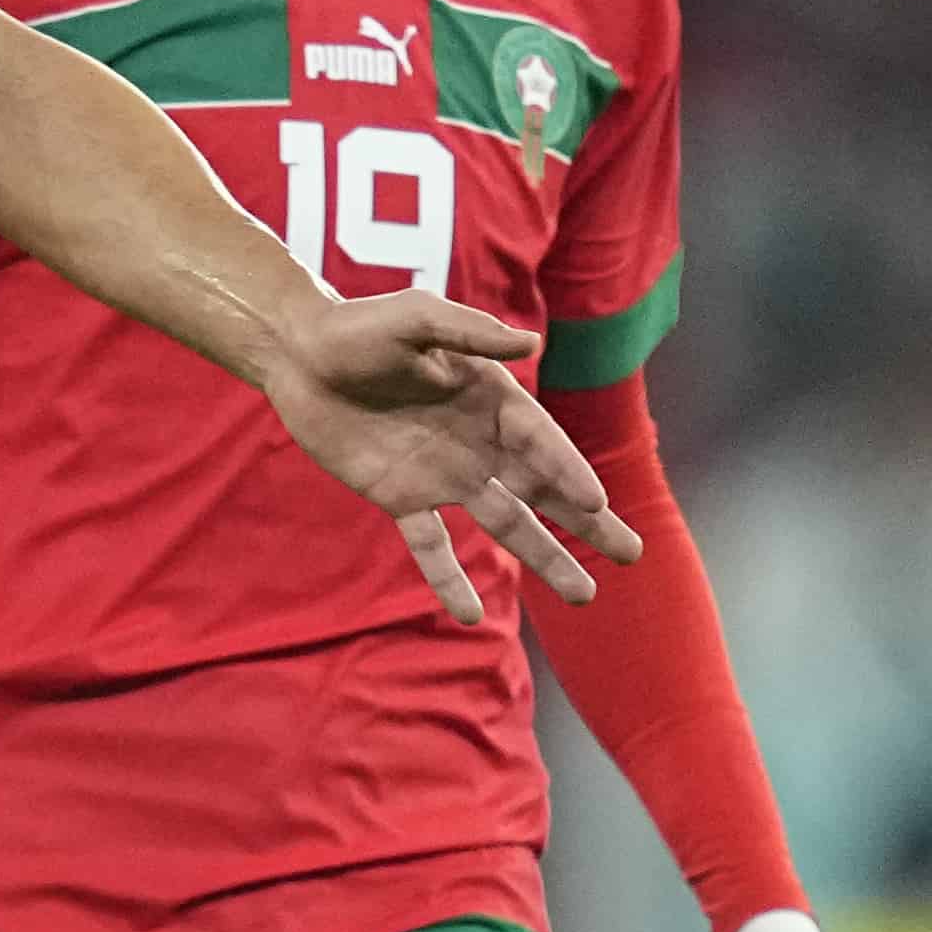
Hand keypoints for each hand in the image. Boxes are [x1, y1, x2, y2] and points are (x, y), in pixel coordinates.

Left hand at [250, 287, 638, 623]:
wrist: (299, 356)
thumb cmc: (359, 328)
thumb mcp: (417, 318)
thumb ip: (470, 332)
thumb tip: (532, 344)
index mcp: (491, 397)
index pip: (540, 441)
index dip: (568, 471)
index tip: (597, 503)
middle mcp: (478, 441)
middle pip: (543, 488)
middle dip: (587, 521)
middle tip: (631, 552)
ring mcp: (443, 474)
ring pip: (505, 522)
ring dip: (544, 556)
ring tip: (584, 593)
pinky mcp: (401, 497)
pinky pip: (432, 545)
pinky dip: (450, 579)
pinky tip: (471, 614)